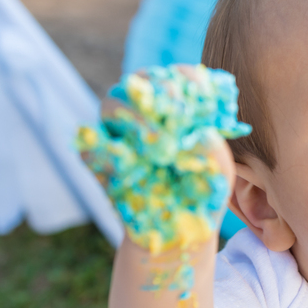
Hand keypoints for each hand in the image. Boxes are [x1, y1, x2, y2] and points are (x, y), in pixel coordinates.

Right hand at [77, 65, 248, 254]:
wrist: (178, 231)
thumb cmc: (202, 192)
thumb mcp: (218, 172)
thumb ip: (213, 149)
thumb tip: (201, 133)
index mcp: (177, 105)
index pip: (180, 76)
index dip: (189, 79)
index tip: (202, 95)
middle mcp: (145, 111)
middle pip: (141, 80)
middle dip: (159, 90)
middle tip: (176, 110)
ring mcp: (119, 132)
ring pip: (111, 103)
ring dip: (133, 116)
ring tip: (158, 145)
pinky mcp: (99, 159)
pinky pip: (89, 146)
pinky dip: (104, 151)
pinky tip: (129, 168)